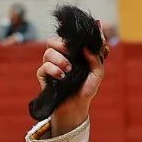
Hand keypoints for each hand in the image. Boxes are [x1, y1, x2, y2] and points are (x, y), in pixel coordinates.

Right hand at [37, 20, 111, 134]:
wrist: (76, 107)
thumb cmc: (86, 89)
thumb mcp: (97, 74)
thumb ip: (97, 59)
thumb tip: (87, 47)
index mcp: (73, 53)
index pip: (69, 38)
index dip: (73, 34)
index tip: (80, 35)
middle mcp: (60, 57)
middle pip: (52, 40)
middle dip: (61, 44)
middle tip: (69, 51)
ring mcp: (51, 66)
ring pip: (47, 52)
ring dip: (59, 59)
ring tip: (68, 70)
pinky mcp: (44, 76)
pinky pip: (43, 67)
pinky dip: (53, 69)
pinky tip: (62, 76)